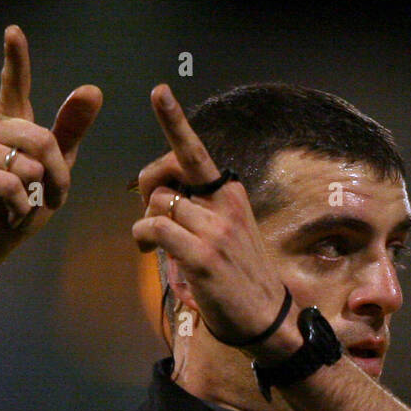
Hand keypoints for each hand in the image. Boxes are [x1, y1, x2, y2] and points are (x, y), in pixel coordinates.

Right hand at [0, 25, 102, 279]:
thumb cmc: (19, 205)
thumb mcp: (54, 170)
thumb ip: (70, 131)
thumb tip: (92, 90)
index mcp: (9, 124)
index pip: (13, 85)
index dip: (15, 59)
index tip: (14, 32)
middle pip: (40, 138)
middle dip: (57, 175)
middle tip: (53, 196)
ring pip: (26, 165)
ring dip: (37, 195)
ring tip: (24, 206)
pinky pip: (10, 185)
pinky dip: (20, 207)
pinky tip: (11, 214)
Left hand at [131, 84, 293, 353]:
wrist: (266, 319)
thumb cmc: (240, 278)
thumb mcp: (228, 233)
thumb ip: (198, 210)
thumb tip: (159, 197)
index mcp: (231, 195)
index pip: (197, 152)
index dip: (174, 121)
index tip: (159, 91)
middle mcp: (225, 205)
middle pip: (164, 179)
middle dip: (146, 193)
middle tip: (148, 215)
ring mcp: (215, 230)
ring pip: (157, 204)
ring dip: (144, 225)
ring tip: (148, 243)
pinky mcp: (202, 256)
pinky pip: (156, 228)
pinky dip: (143, 236)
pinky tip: (147, 248)